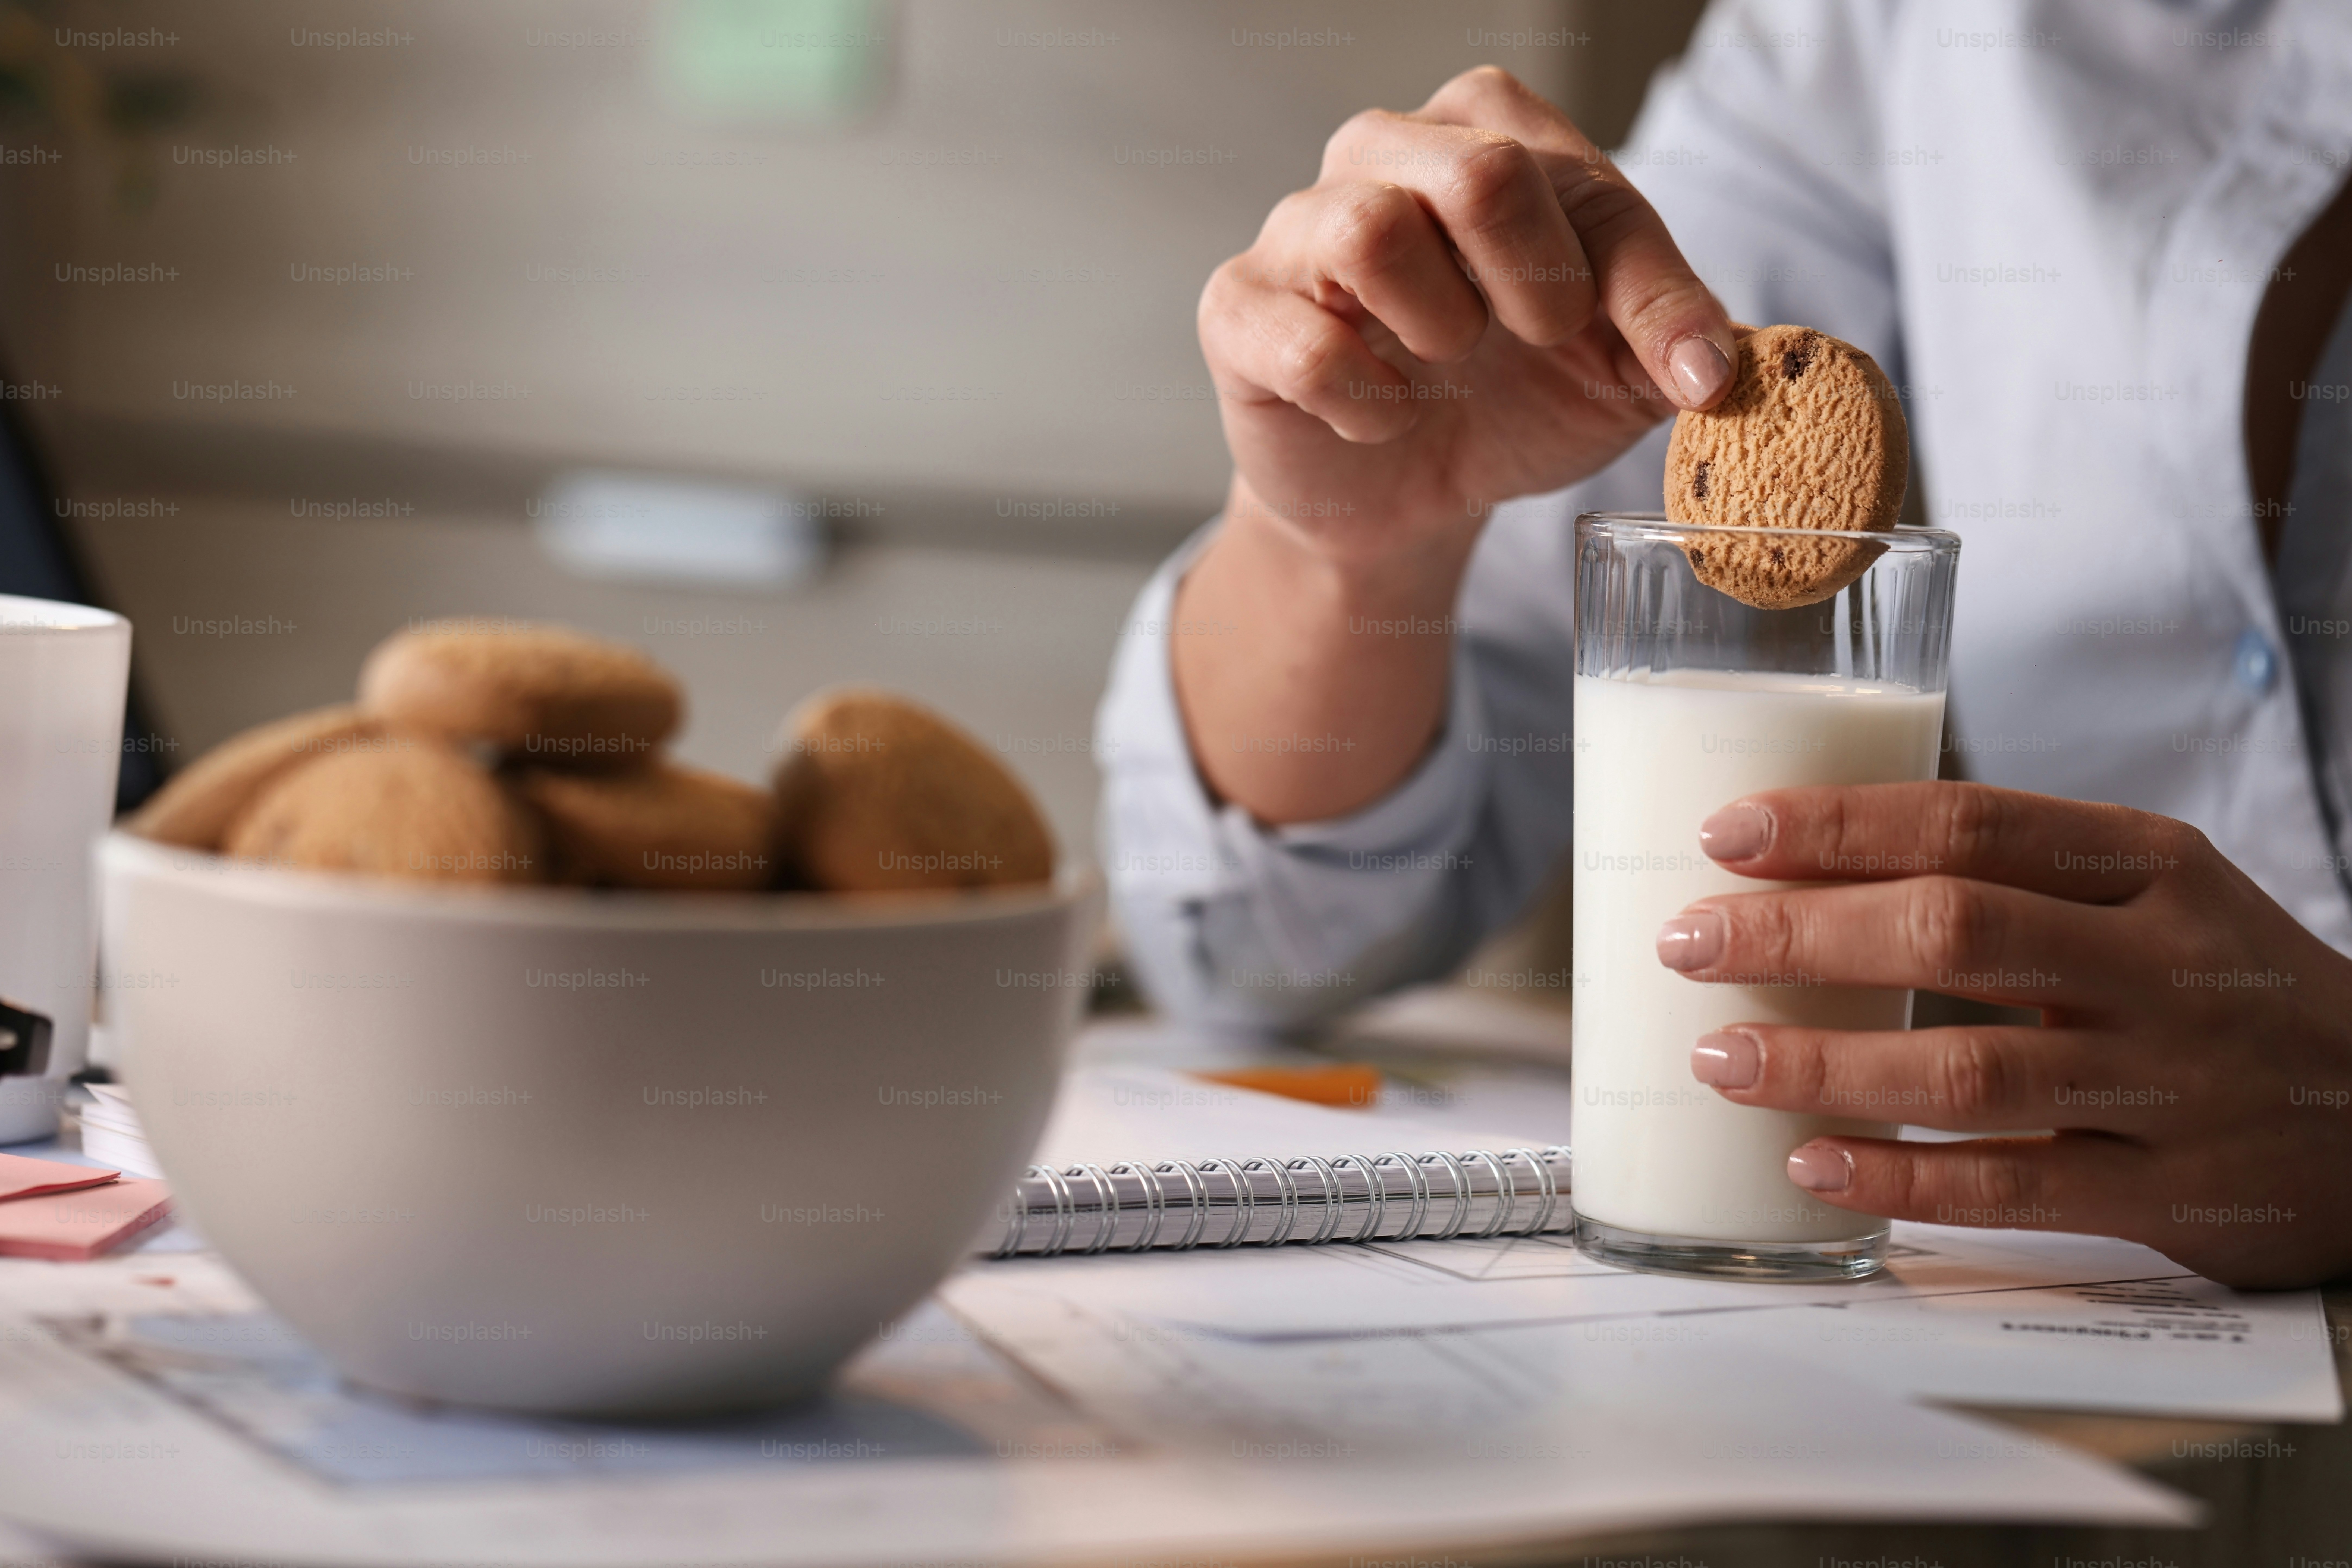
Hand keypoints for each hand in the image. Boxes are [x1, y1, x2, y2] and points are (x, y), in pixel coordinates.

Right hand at [1198, 64, 1736, 565]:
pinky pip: (1303, 344)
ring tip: (1446, 365)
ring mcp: (1297, 232)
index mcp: (1482, 135)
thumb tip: (1720, 366)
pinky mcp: (1240, 315)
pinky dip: (1362, 403)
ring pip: (1368, 229)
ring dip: (1437, 324)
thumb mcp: (1620, 371)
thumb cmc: (1513, 401)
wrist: (1411, 499)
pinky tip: (1382, 420)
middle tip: (1538, 340)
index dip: (1638, 282)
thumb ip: (1678, 339)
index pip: (1568, 168)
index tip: (1676, 369)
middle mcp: (1381, 156)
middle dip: (1533, 277)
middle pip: (1474, 166)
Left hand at [1657, 781, 2351, 1287]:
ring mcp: (2171, 1087)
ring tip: (1719, 1059)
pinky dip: (1901, 1178)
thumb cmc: (2225, 988)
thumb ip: (2014, 879)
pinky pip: (2012, 1189)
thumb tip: (1814, 872)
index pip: (1971, 823)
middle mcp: (2162, 968)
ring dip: (1827, 1063)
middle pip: (1954, 931)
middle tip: (1689, 942)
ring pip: (1969, 1070)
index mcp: (2152, 869)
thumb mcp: (2152, 897)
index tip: (1727, 835)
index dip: (1839, 826)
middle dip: (1802, 935)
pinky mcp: (2171, 1197)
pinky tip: (1812, 1162)